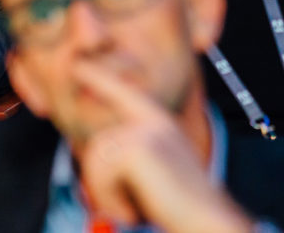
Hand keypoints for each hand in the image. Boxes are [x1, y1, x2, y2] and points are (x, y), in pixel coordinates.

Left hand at [73, 60, 253, 232]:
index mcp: (159, 124)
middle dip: (101, 184)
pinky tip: (134, 209)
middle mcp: (155, 121)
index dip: (100, 78)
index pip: (124, 95)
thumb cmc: (178, 204)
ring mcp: (148, 130)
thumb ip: (131, 156)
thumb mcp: (152, 172)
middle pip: (98, 145)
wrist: (204, 218)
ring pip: (96, 161)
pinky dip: (111, 201)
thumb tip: (100, 154)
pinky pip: (100, 174)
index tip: (79, 65)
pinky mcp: (140, 146)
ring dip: (106, 195)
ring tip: (135, 206)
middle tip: (130, 205)